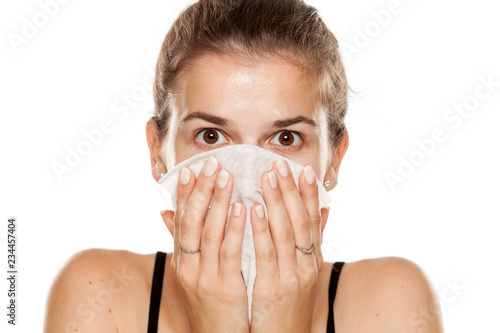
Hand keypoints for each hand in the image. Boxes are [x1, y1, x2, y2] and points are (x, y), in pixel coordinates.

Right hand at [161, 157, 249, 332]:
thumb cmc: (211, 304)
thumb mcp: (195, 274)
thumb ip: (187, 243)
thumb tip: (167, 212)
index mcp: (183, 261)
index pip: (181, 221)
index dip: (185, 194)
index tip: (190, 169)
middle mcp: (189, 267)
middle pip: (192, 222)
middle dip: (201, 190)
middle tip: (211, 164)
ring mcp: (205, 278)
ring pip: (209, 233)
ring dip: (217, 202)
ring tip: (226, 176)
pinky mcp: (225, 289)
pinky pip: (229, 254)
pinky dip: (234, 229)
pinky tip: (243, 208)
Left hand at [249, 159, 328, 332]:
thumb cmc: (288, 308)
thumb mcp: (302, 277)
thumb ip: (305, 247)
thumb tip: (317, 217)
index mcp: (312, 261)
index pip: (312, 221)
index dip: (309, 195)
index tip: (303, 170)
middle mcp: (306, 266)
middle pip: (300, 221)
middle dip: (291, 190)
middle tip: (280, 163)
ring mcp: (292, 277)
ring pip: (285, 232)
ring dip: (277, 201)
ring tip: (268, 175)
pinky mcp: (273, 289)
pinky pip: (266, 253)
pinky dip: (261, 229)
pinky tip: (254, 208)